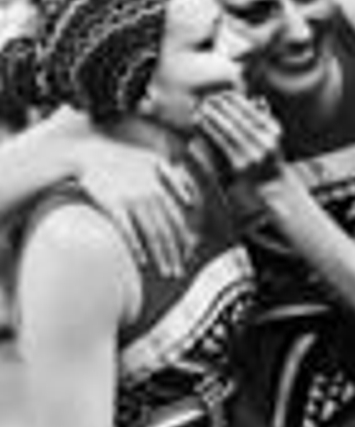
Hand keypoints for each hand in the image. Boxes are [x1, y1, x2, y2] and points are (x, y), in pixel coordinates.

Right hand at [73, 138, 197, 276]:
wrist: (92, 153)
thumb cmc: (125, 158)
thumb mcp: (157, 160)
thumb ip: (177, 178)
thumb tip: (192, 201)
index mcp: (162, 188)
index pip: (178, 220)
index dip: (185, 240)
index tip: (188, 256)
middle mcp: (150, 196)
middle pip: (168, 231)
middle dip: (175, 254)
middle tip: (179, 273)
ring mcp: (132, 201)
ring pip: (153, 233)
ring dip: (161, 255)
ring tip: (166, 271)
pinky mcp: (113, 205)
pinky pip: (127, 230)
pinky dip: (136, 245)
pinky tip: (142, 261)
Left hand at [197, 91, 284, 185]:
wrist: (268, 189)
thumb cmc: (266, 161)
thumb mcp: (270, 139)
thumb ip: (264, 119)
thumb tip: (258, 99)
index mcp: (273, 132)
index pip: (251, 111)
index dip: (235, 101)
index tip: (222, 94)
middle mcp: (265, 142)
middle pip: (238, 119)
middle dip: (220, 107)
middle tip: (207, 99)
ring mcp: (253, 154)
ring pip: (228, 129)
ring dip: (211, 116)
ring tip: (200, 108)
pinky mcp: (238, 164)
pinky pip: (220, 142)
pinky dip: (208, 130)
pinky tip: (199, 122)